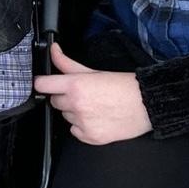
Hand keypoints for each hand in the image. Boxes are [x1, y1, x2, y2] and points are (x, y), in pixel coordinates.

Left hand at [34, 42, 152, 145]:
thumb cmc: (124, 87)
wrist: (146, 104)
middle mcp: (76, 105)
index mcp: (76, 86)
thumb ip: (67, 63)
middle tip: (82, 94)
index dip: (42, 83)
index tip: (44, 84)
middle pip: (54, 101)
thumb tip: (53, 50)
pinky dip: (82, 126)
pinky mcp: (90, 137)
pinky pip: (75, 131)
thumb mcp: (93, 71)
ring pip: (65, 116)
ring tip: (94, 106)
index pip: (42, 85)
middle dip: (64, 97)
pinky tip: (96, 118)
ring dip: (74, 112)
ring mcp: (82, 123)